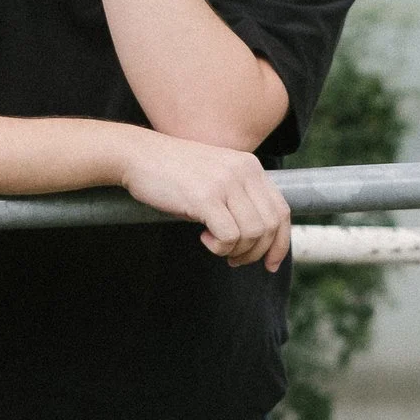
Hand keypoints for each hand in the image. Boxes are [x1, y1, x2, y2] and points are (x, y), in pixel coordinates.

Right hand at [115, 129, 292, 267]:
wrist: (138, 155)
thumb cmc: (172, 172)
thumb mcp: (214, 178)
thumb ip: (237, 198)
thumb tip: (254, 237)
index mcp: (250, 167)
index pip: (281, 211)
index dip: (280, 243)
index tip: (270, 263)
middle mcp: (243, 172)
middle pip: (270, 226)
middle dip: (255, 253)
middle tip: (234, 260)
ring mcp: (225, 183)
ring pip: (252, 234)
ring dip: (235, 250)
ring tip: (214, 245)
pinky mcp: (206, 197)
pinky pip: (229, 236)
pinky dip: (219, 247)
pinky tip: (203, 238)